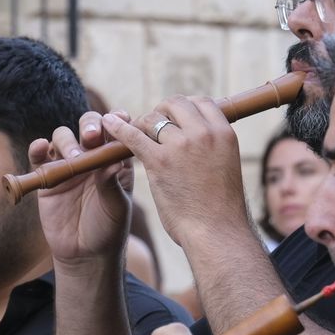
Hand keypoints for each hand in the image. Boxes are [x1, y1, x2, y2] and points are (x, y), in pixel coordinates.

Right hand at [32, 110, 132, 270]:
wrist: (85, 254)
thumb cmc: (109, 228)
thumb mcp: (116, 207)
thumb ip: (112, 184)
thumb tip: (111, 161)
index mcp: (114, 159)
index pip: (116, 132)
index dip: (118, 122)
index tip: (121, 120)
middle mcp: (91, 156)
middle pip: (88, 126)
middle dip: (90, 125)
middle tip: (92, 136)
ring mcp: (68, 164)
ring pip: (63, 137)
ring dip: (67, 141)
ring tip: (73, 159)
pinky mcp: (47, 176)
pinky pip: (39, 156)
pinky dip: (37, 148)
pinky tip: (40, 147)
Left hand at [101, 97, 250, 243]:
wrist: (217, 232)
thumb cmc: (222, 207)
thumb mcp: (226, 165)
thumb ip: (213, 146)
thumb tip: (199, 135)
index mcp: (224, 133)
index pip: (202, 102)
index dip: (186, 107)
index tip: (176, 117)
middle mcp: (204, 133)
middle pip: (176, 104)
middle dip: (162, 111)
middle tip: (154, 125)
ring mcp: (181, 145)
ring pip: (153, 118)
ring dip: (143, 125)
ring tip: (137, 135)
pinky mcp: (158, 161)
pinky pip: (132, 135)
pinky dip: (117, 128)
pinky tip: (107, 124)